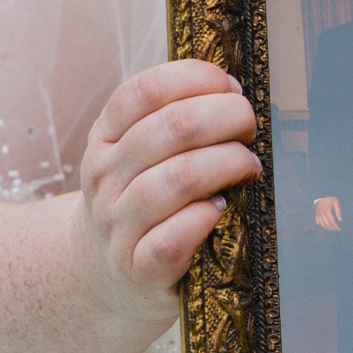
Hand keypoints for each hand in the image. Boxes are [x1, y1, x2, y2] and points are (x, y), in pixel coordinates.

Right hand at [73, 59, 259, 321]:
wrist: (103, 274)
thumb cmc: (143, 203)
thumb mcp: (140, 156)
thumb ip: (175, 124)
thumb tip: (234, 91)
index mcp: (106, 138)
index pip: (143, 91)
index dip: (195, 79)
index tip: (231, 87)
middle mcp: (105, 176)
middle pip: (171, 128)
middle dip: (226, 117)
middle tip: (250, 128)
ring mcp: (119, 224)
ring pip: (177, 179)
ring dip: (227, 165)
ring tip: (248, 168)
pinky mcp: (139, 268)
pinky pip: (172, 239)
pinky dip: (204, 219)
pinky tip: (222, 209)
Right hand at [314, 196, 342, 232]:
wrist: (319, 196)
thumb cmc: (329, 199)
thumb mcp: (335, 202)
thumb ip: (338, 211)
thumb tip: (340, 220)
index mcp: (326, 210)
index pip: (331, 221)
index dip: (335, 226)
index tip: (339, 229)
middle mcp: (321, 214)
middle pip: (327, 224)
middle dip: (332, 228)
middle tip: (337, 230)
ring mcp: (318, 215)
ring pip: (322, 225)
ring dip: (328, 228)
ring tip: (333, 229)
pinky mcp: (316, 215)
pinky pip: (318, 223)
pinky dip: (322, 226)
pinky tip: (326, 226)